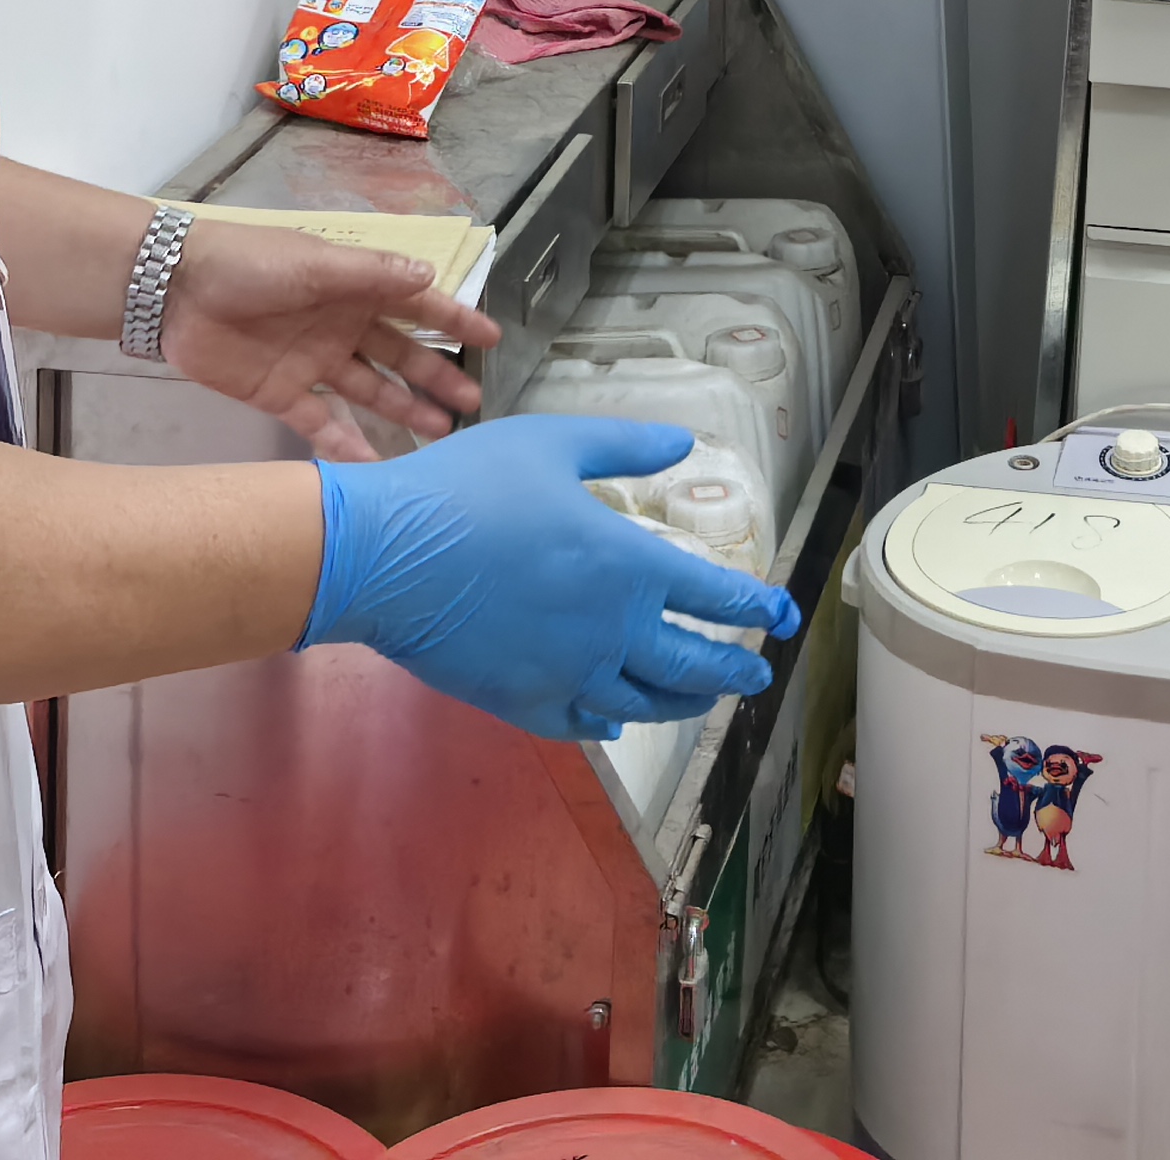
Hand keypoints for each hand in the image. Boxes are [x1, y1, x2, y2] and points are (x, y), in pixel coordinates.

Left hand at [164, 226, 497, 458]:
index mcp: (353, 289)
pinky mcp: (281, 394)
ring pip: (369, 391)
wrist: (175, 291)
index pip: (415, 306)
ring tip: (439, 436)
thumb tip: (430, 278)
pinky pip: (323, 424)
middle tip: (472, 406)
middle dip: (436, 378)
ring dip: (402, 411)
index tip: (492, 338)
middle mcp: (341, 327)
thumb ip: (372, 276)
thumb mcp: (316, 264)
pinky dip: (348, 445)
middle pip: (399, 355)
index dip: (455, 320)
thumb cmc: (250, 264)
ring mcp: (313, 363)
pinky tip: (375, 466)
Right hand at [305, 413, 798, 742]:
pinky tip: (616, 719)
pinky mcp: (522, 702)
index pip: (715, 596)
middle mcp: (611, 632)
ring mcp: (568, 676)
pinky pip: (583, 725)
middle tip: (756, 672)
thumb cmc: (468, 489)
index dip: (758, 607)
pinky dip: (610, 723)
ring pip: (645, 703)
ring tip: (701, 698)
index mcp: (627, 566)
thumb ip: (625, 447)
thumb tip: (682, 443)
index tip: (784, 615)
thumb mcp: (553, 444)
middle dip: (734, 668)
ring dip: (683, 701)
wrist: (386, 555)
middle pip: (694, 665)